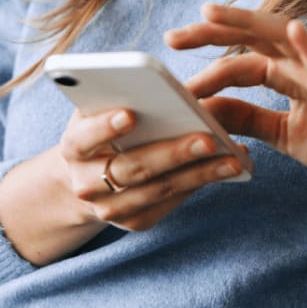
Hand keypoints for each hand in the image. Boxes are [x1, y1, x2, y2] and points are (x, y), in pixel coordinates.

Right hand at [0, 105, 245, 264]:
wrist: (89, 173)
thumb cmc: (103, 124)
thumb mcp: (101, 106)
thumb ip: (120, 95)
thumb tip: (167, 86)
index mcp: (74, 146)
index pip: (84, 138)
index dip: (104, 127)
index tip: (130, 114)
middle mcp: (86, 183)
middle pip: (132, 168)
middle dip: (173, 153)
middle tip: (208, 138)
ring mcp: (110, 208)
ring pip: (158, 190)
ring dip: (199, 174)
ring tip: (232, 157)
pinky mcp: (135, 221)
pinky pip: (169, 204)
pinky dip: (198, 185)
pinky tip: (225, 169)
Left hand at [165, 3, 306, 185]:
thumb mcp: (288, 134)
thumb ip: (251, 119)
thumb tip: (207, 112)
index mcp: (288, 72)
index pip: (239, 59)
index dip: (206, 64)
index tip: (169, 69)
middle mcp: (303, 60)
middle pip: (251, 37)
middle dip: (211, 33)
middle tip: (171, 37)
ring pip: (281, 36)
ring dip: (246, 22)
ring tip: (212, 12)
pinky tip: (294, 30)